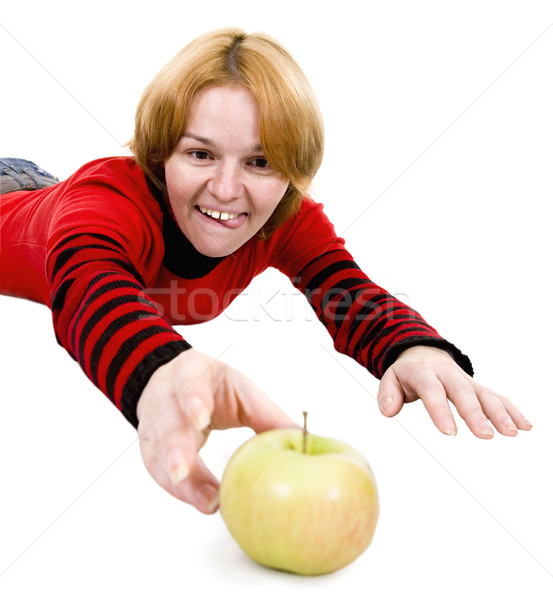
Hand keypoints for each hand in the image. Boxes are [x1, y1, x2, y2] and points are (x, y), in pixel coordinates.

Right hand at [136, 348, 297, 513]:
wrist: (171, 381)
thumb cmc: (212, 386)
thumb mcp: (241, 391)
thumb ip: (267, 415)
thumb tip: (303, 440)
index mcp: (191, 373)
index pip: (187, 383)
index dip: (192, 400)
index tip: (200, 419)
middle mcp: (165, 396)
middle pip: (167, 423)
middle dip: (175, 447)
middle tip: (185, 471)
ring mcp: (152, 421)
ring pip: (157, 450)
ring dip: (176, 476)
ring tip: (201, 499)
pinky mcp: (148, 444)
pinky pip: (156, 468)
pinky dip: (175, 486)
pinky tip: (194, 499)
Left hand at [377, 345, 531, 437]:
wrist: (423, 352)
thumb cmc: (407, 372)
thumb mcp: (391, 378)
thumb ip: (387, 394)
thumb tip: (387, 411)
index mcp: (424, 372)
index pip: (432, 391)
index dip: (441, 410)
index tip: (449, 432)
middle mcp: (448, 374)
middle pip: (463, 392)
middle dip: (475, 413)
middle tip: (485, 435)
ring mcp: (465, 379)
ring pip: (484, 394)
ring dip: (499, 413)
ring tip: (511, 432)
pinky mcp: (477, 386)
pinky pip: (497, 396)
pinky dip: (512, 410)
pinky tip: (525, 426)